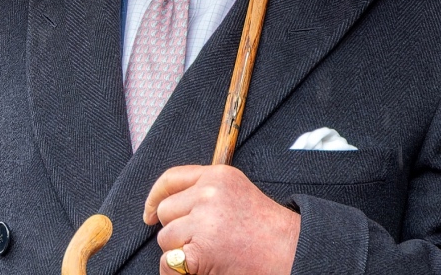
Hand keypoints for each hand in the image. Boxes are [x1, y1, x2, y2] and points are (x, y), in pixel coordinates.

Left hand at [143, 165, 299, 274]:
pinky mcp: (201, 250)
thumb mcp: (237, 193)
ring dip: (179, 251)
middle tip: (199, 241)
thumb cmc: (267, 228)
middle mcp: (208, 193)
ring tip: (209, 253)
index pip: (171, 178)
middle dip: (175, 230)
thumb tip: (165, 205)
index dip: (155, 196)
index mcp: (218, 176)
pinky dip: (177, 271)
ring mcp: (204, 221)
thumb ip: (206, 191)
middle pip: (165, 211)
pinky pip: (170, 262)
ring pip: (166, 238)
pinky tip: (197, 270)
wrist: (292, 250)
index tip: (149, 212)